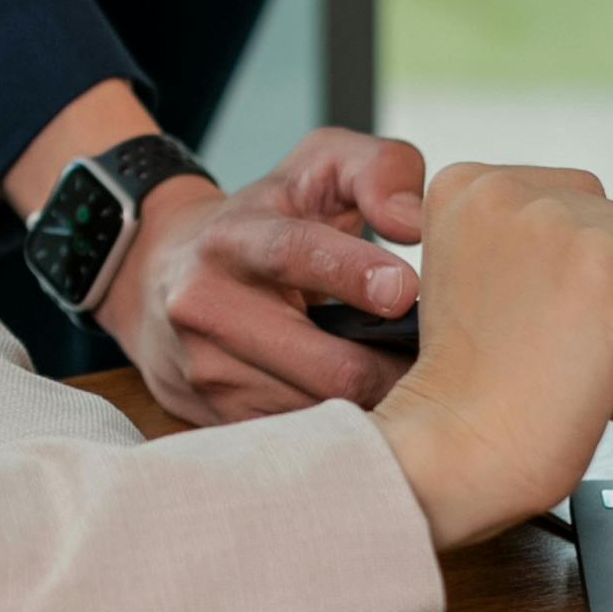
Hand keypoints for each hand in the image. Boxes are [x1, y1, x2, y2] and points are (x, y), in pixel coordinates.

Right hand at [93, 127, 428, 424]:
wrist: (161, 279)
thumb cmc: (261, 220)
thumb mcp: (316, 168)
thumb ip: (379, 168)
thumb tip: (413, 222)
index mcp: (234, 239)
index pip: (294, 254)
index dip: (354, 273)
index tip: (406, 291)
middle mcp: (208, 308)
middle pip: (326, 364)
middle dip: (395, 367)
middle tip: (451, 365)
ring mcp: (209, 372)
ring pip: (323, 413)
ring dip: (381, 407)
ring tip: (423, 391)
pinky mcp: (217, 419)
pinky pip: (304, 443)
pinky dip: (349, 433)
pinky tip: (377, 413)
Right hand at [371, 159, 612, 554]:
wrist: (457, 449)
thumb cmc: (468, 392)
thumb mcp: (478, 281)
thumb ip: (532, 243)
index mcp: (467, 184)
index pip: (567, 206)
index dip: (566, 274)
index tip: (530, 321)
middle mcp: (508, 188)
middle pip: (612, 226)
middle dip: (603, 294)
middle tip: (551, 353)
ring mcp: (558, 221)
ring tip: (572, 369)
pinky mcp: (608, 263)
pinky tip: (601, 381)